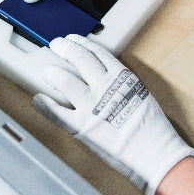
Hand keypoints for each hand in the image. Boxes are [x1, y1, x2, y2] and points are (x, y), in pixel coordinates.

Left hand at [33, 35, 193, 194]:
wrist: (155, 155)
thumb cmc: (152, 129)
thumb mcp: (140, 95)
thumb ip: (120, 84)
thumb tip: (103, 79)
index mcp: (122, 77)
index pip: (97, 52)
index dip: (82, 43)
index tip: (73, 39)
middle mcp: (104, 86)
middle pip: (79, 58)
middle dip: (65, 48)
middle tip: (56, 44)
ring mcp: (91, 106)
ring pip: (65, 80)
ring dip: (53, 72)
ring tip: (46, 70)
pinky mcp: (82, 126)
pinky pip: (56, 113)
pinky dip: (44, 105)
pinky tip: (38, 100)